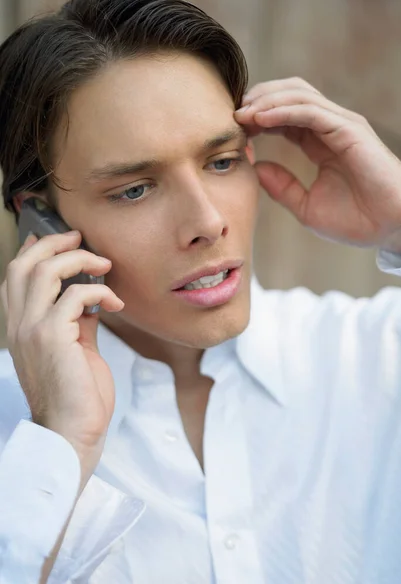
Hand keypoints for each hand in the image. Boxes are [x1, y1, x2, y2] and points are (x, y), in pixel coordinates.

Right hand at [0, 232, 123, 478]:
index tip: (61, 239)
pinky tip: (116, 304)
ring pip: (45, 271)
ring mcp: (31, 329)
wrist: (73, 432)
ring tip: (105, 265)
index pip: (14, 276)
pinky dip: (101, 291)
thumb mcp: (74, 350)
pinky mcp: (52, 336)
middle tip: (81, 239)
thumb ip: (77, 323)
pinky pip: (77, 295)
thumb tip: (91, 300)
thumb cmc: (77, 394)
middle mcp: (18, 324)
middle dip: (54, 243)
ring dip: (80, 259)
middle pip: (24, 264)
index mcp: (20, 327)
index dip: (34, 250)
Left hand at [235, 77, 400, 253]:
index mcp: (320, 141)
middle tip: (231, 115)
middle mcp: (330, 126)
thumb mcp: (306, 205)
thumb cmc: (356, 219)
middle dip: (257, 99)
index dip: (256, 116)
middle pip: (288, 94)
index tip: (232, 128)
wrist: (390, 229)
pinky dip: (282, 111)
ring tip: (240, 114)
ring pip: (297, 95)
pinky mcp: (349, 129)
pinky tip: (259, 119)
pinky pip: (310, 111)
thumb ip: (282, 186)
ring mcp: (341, 124)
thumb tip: (255, 169)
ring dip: (265, 101)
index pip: (283, 115)